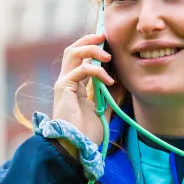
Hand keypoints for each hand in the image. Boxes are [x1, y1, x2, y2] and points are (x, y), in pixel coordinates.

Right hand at [53, 33, 116, 150]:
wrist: (76, 147)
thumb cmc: (87, 133)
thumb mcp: (104, 110)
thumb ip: (109, 95)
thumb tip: (120, 80)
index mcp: (75, 84)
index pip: (80, 57)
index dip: (93, 47)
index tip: (109, 44)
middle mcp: (67, 80)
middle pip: (74, 49)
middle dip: (89, 39)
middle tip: (105, 37)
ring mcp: (63, 83)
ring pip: (74, 53)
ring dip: (92, 49)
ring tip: (108, 56)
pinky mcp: (63, 88)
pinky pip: (80, 69)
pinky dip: (96, 71)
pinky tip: (108, 81)